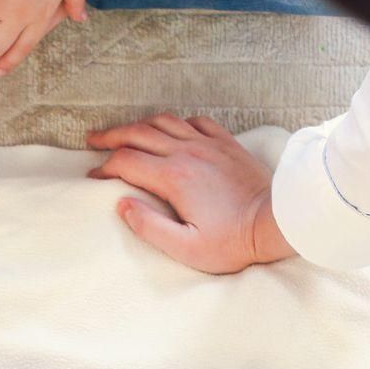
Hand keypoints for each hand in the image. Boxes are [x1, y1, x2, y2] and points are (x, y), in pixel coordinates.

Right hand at [86, 115, 296, 273]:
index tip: (93, 177)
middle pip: (139, 134)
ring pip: (164, 121)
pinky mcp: (226, 143)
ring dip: (139, 124)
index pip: (126, 163)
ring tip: (124, 132)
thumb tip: (122, 205)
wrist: (276, 222)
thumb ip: (149, 227)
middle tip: (93, 142)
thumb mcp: (186, 248)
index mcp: (173, 178)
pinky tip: (171, 130)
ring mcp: (208, 144)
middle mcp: (187, 153)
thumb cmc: (232, 241)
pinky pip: (195, 121)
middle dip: (111, 137)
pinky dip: (176, 122)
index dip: (104, 168)